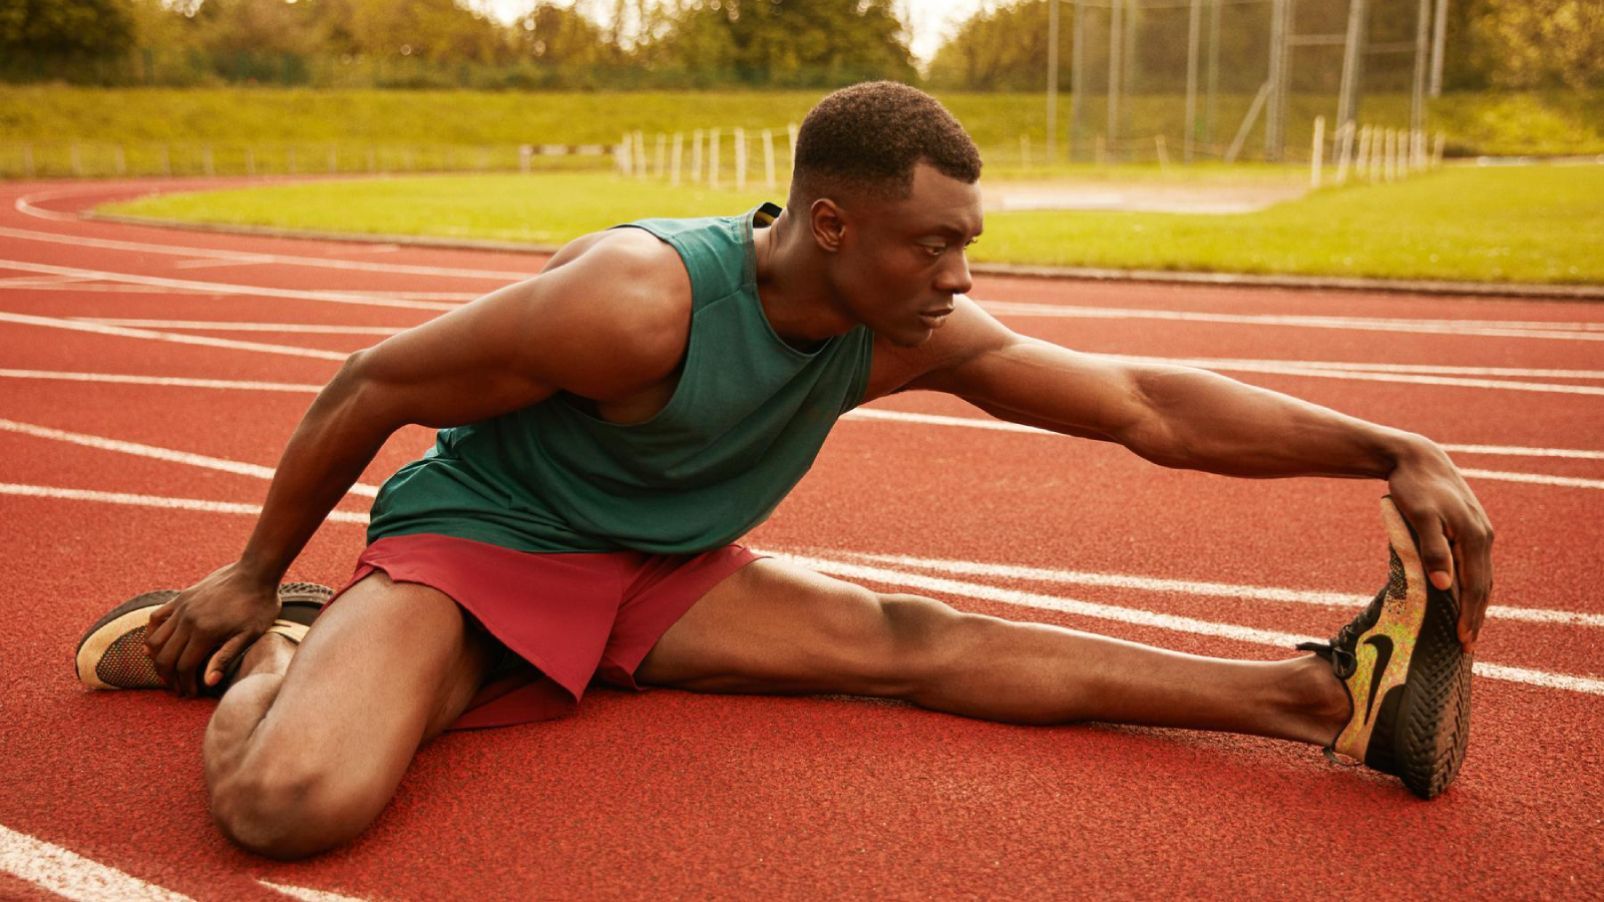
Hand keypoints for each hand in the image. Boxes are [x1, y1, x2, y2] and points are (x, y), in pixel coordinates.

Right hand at [143, 562, 281, 696]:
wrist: (256, 571)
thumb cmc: (259, 605)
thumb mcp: (251, 634)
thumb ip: (226, 657)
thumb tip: (208, 682)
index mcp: (205, 632)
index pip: (184, 667)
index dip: (185, 684)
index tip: (190, 693)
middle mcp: (187, 620)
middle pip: (165, 657)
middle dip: (169, 677)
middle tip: (178, 688)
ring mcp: (181, 607)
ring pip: (155, 640)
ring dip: (158, 659)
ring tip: (168, 671)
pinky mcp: (181, 598)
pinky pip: (155, 618)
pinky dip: (152, 634)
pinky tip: (156, 645)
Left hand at [1386, 437, 1493, 652]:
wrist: (1417, 458)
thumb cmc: (1414, 487)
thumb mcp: (1419, 517)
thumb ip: (1432, 550)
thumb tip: (1445, 586)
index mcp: (1474, 537)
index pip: (1475, 586)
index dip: (1469, 615)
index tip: (1463, 640)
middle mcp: (1484, 536)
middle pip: (1484, 585)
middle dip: (1476, 617)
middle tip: (1467, 646)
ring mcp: (1480, 531)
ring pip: (1483, 576)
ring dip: (1477, 603)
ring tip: (1468, 628)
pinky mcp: (1471, 527)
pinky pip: (1477, 564)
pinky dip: (1474, 584)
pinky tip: (1464, 595)